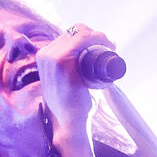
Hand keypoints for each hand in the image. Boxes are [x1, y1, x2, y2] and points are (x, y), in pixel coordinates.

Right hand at [35, 22, 115, 148]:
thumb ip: (69, 73)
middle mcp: (45, 54)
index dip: (89, 35)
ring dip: (99, 36)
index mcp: (45, 56)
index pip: (69, 35)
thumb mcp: (64, 83)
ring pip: (80, 32)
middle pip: (75, 31)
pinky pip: (82, 39)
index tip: (105, 46)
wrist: (68, 125)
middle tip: (110, 47)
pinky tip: (108, 46)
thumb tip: (86, 66)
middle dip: (96, 35)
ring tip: (111, 47)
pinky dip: (98, 39)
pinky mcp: (61, 62)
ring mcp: (51, 57)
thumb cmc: (70, 107)